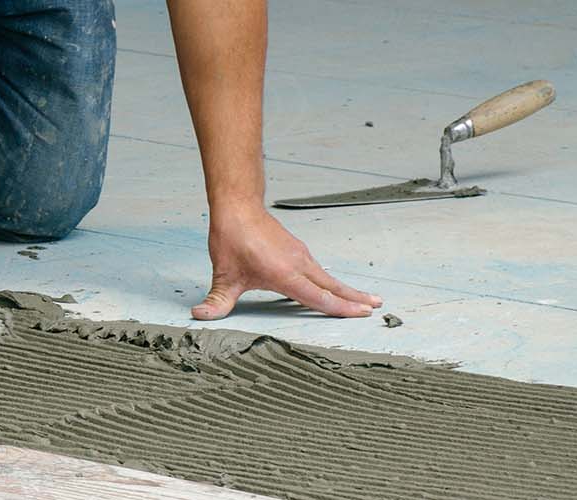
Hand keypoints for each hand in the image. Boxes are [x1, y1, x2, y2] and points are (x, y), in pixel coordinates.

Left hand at [193, 207, 381, 319]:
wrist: (238, 207)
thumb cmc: (232, 239)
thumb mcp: (223, 275)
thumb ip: (216, 301)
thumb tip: (200, 316)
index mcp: (285, 274)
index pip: (318, 297)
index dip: (340, 308)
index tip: (361, 314)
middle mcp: (298, 264)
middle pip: (332, 286)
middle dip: (354, 298)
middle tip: (376, 307)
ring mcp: (300, 255)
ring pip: (327, 276)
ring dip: (345, 289)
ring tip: (363, 299)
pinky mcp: (296, 249)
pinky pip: (318, 269)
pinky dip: (330, 279)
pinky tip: (331, 286)